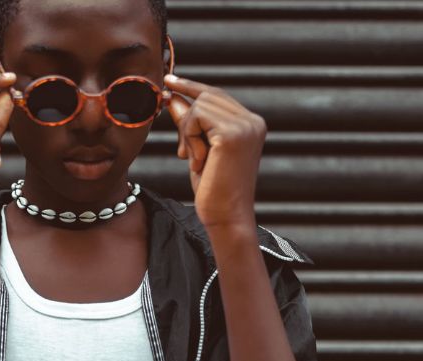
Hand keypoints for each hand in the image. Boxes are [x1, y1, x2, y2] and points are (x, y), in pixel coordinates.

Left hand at [165, 74, 265, 232]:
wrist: (226, 217)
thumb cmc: (213, 191)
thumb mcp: (198, 152)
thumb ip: (189, 124)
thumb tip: (172, 95)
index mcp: (250, 124)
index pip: (217, 95)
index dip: (191, 87)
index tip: (169, 80)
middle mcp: (253, 120)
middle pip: (207, 96)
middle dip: (186, 121)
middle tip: (183, 153)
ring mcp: (246, 125)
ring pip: (199, 104)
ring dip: (187, 133)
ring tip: (193, 160)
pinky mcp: (233, 133)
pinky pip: (197, 116)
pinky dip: (189, 138)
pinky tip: (197, 161)